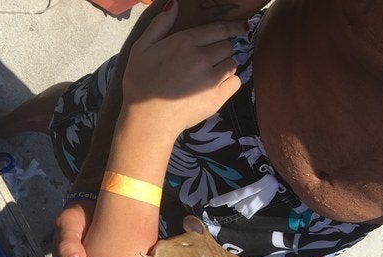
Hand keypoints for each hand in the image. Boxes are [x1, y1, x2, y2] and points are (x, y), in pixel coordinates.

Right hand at [122, 0, 243, 135]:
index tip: (242, 27)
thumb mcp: (141, 48)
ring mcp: (211, 78)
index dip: (232, 27)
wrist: (147, 119)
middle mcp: (202, 57)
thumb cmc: (140, 84)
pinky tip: (217, 87)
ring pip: (232, 63)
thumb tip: (174, 4)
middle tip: (213, 59)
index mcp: (185, 42)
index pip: (219, 29)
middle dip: (223, 49)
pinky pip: (235, 82)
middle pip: (228, 45)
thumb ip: (159, 24)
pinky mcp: (217, 98)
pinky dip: (230, 82)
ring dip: (226, 65)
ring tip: (211, 74)